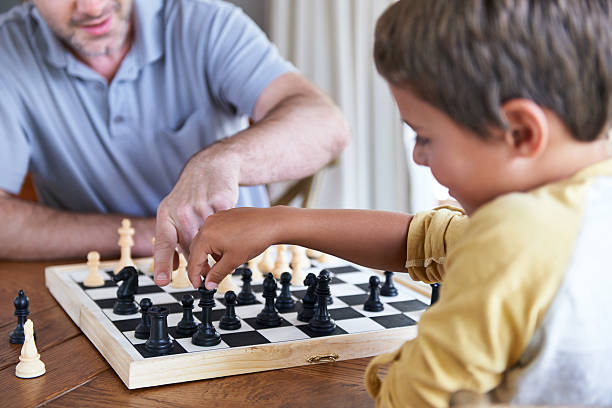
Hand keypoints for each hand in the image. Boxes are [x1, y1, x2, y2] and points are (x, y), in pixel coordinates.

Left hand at [153, 146, 239, 285]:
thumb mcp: (173, 211)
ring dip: (214, 248)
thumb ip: (172, 238)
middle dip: (198, 259)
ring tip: (217, 242)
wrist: (211, 167)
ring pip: (209, 241)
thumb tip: (174, 268)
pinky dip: (226, 232)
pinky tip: (226, 227)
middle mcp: (182, 211)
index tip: (162, 281)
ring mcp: (201, 206)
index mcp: (167, 214)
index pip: (163, 244)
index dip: (162, 264)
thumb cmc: (190, 195)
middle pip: (190, 247)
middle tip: (204, 267)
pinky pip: (224, 229)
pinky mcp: (220, 203)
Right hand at [187, 207, 281, 288]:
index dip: (194, 276)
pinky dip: (218, 245)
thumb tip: (208, 284)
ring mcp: (217, 218)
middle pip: (197, 249)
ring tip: (225, 266)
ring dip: (211, 255)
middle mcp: (208, 224)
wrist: (272, 223)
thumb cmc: (254, 239)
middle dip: (203, 265)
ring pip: (207, 241)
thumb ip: (217, 274)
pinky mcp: (225, 216)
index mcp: (206, 236)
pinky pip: (215, 232)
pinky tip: (230, 252)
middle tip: (210, 278)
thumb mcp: (233, 262)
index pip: (193, 260)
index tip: (198, 285)